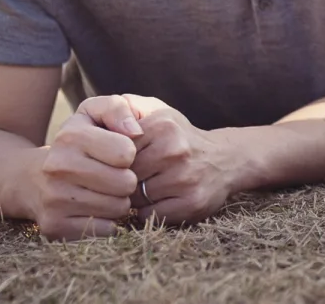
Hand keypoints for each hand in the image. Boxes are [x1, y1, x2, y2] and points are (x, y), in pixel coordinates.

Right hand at [31, 95, 141, 239]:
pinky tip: (94, 209)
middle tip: (113, 176)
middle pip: (125, 183)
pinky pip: (105, 231)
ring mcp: (54, 200)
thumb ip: (118, 110)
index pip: (126, 152)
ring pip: (118, 208)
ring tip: (103, 191)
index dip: (129, 154)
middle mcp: (58, 167)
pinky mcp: (54, 227)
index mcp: (70, 136)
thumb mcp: (93, 114)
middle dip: (126, 180)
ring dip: (118, 201)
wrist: (31, 178)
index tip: (117, 154)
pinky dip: (106, 222)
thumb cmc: (77, 142)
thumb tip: (136, 132)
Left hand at [124, 95, 233, 225]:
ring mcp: (185, 178)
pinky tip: (160, 200)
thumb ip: (124, 109)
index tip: (127, 160)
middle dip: (126, 180)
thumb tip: (98, 130)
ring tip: (151, 187)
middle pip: (125, 176)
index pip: (117, 152)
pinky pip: (149, 215)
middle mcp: (175, 150)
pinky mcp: (192, 203)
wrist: (225, 159)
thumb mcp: (157, 111)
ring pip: (136, 198)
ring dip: (137, 197)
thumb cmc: (180, 137)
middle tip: (139, 177)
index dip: (117, 160)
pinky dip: (149, 212)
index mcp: (163, 126)